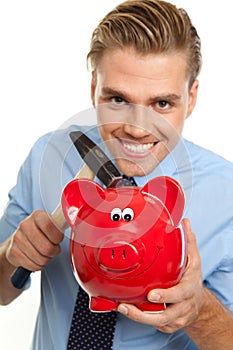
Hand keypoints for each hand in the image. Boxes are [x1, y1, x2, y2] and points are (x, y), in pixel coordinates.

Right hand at [6, 210, 63, 271]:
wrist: (18, 241)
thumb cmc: (40, 233)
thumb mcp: (50, 224)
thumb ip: (61, 223)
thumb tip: (76, 220)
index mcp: (37, 215)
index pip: (50, 226)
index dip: (58, 237)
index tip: (59, 239)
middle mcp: (25, 225)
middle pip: (46, 247)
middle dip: (54, 252)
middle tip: (54, 249)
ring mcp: (17, 239)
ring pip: (40, 258)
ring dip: (46, 259)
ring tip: (45, 254)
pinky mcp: (13, 252)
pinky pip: (33, 265)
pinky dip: (38, 265)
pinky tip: (36, 258)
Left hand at [117, 218, 204, 332]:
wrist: (198, 303)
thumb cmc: (192, 280)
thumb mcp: (195, 260)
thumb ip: (188, 242)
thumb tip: (185, 222)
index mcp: (188, 289)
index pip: (178, 294)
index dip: (165, 296)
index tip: (151, 295)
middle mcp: (182, 306)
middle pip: (165, 315)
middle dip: (144, 313)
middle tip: (127, 306)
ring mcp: (175, 318)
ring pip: (156, 322)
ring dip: (137, 317)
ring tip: (123, 308)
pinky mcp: (168, 325)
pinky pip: (154, 325)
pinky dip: (140, 319)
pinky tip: (128, 311)